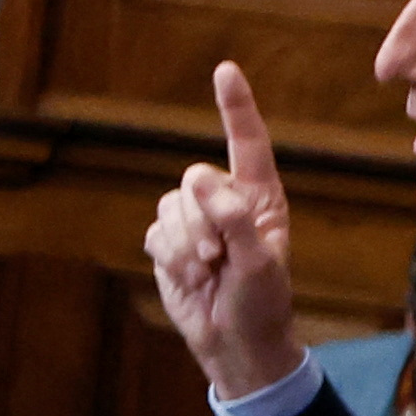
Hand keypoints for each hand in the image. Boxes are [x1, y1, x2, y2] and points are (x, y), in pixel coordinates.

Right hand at [146, 60, 305, 403]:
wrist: (235, 344)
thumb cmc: (262, 303)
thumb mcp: (260, 263)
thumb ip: (233, 219)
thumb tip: (198, 181)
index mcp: (260, 198)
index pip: (247, 143)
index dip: (235, 107)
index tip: (225, 71)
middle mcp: (226, 201)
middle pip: (193, 181)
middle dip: (199, 222)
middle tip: (216, 259)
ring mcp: (195, 222)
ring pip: (169, 207)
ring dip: (183, 246)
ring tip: (206, 273)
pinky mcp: (168, 243)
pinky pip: (153, 234)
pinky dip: (168, 259)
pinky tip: (189, 278)